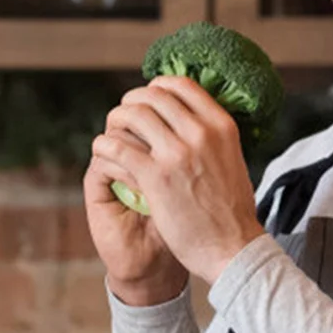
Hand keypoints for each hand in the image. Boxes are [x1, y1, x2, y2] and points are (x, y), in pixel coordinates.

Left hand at [91, 76, 265, 285]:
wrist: (231, 246)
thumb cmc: (230, 213)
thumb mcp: (231, 161)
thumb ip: (213, 141)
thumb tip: (197, 128)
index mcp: (221, 126)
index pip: (183, 86)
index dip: (157, 87)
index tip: (145, 99)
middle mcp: (200, 133)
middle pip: (154, 97)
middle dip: (131, 103)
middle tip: (121, 116)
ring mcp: (177, 153)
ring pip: (134, 117)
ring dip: (115, 121)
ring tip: (109, 134)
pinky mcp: (156, 177)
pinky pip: (120, 149)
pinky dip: (105, 146)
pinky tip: (101, 151)